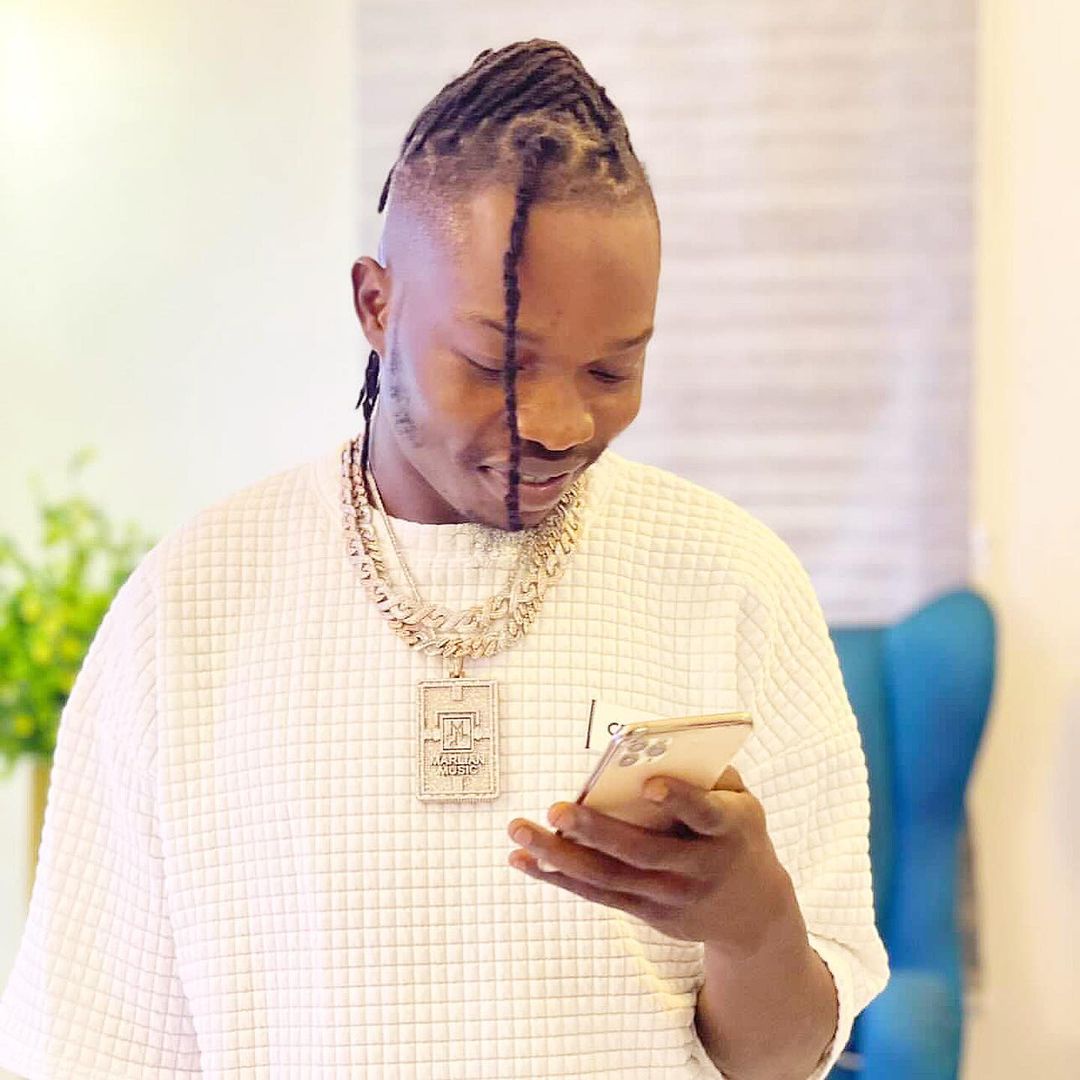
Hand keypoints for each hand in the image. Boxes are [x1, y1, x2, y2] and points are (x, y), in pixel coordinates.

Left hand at [507, 767, 799, 955]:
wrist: (754, 911)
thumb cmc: (736, 834)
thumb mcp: (741, 802)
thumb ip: (709, 774)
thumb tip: (659, 748)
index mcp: (727, 830)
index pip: (704, 815)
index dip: (680, 800)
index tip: (650, 783)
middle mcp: (698, 868)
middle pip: (642, 852)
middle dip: (597, 830)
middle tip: (556, 808)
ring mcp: (671, 895)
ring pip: (609, 878)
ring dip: (559, 855)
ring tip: (518, 830)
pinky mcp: (648, 912)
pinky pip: (597, 894)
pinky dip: (557, 876)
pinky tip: (523, 859)